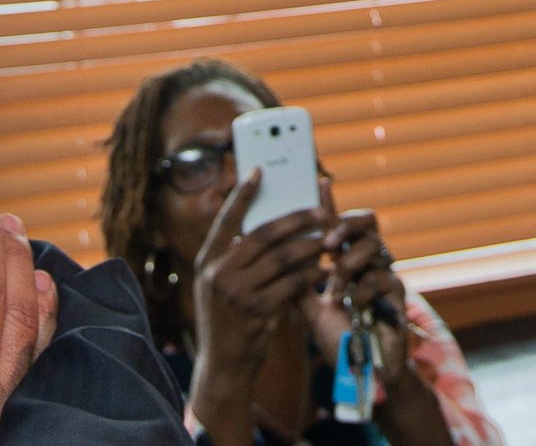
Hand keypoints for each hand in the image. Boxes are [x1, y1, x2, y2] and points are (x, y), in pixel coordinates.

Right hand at [192, 169, 329, 391]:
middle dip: (295, 219)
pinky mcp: (258, 311)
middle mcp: (218, 273)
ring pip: (283, 259)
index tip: (258, 171)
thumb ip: (237, 258)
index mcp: (207, 261)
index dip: (242, 194)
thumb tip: (274, 226)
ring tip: (329, 239)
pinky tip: (326, 270)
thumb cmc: (227, 319)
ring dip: (310, 247)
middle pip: (263, 234)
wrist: (223, 365)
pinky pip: (293, 284)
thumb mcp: (220, 286)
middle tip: (321, 210)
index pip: (226, 219)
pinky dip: (312, 275)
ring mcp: (237, 293)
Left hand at [315, 182, 413, 384]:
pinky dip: (364, 290)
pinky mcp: (399, 295)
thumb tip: (270, 265)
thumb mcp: (311, 309)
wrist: (366, 373)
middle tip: (328, 241)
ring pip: (374, 246)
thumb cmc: (340, 338)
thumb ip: (296, 284)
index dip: (330, 204)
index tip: (319, 183)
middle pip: (368, 221)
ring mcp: (385, 275)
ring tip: (337, 285)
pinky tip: (353, 305)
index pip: (339, 225)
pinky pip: (383, 277)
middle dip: (347, 224)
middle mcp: (368, 263)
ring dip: (351, 263)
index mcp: (347, 261)